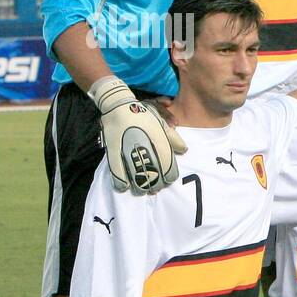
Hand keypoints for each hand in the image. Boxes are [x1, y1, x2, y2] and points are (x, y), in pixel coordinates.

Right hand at [90, 77, 186, 194]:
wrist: (118, 106)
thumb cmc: (142, 115)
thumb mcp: (160, 123)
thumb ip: (173, 138)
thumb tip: (184, 150)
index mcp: (158, 138)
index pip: (167, 162)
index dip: (169, 175)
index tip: (169, 180)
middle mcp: (144, 144)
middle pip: (153, 171)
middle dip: (156, 183)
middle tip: (156, 188)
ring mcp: (127, 148)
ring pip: (136, 173)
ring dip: (141, 185)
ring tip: (143, 190)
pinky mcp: (112, 150)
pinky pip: (116, 169)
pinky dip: (121, 181)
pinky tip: (124, 187)